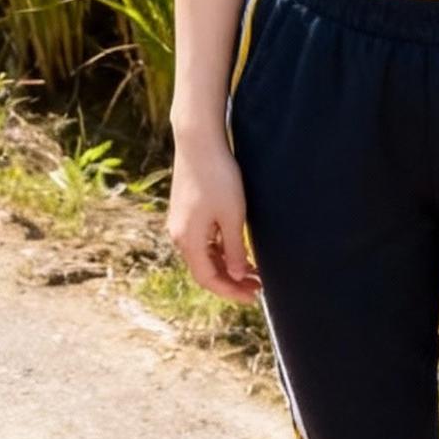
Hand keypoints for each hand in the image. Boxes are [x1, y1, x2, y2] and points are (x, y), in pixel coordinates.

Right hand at [166, 134, 263, 304]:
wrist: (199, 141)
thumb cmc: (218, 177)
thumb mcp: (232, 216)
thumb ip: (234, 249)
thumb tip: (238, 276)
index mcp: (189, 240)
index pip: (209, 279)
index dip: (231, 291)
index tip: (254, 297)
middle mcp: (180, 235)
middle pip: (205, 270)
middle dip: (232, 281)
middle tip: (258, 287)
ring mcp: (181, 223)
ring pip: (204, 255)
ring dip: (227, 266)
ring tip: (253, 271)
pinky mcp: (186, 211)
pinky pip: (203, 241)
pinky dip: (220, 250)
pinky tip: (237, 248)